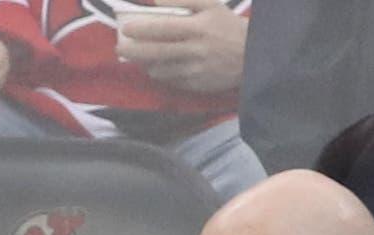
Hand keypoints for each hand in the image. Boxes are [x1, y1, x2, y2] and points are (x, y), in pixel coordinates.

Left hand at [115, 0, 247, 95]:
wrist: (253, 56)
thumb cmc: (227, 25)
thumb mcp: (210, 5)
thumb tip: (154, 0)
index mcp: (198, 28)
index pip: (163, 28)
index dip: (142, 29)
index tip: (125, 28)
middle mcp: (196, 51)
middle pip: (157, 52)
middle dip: (134, 51)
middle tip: (120, 48)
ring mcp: (196, 71)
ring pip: (162, 70)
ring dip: (146, 64)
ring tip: (138, 57)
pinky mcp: (198, 86)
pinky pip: (173, 81)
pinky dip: (162, 74)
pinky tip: (158, 67)